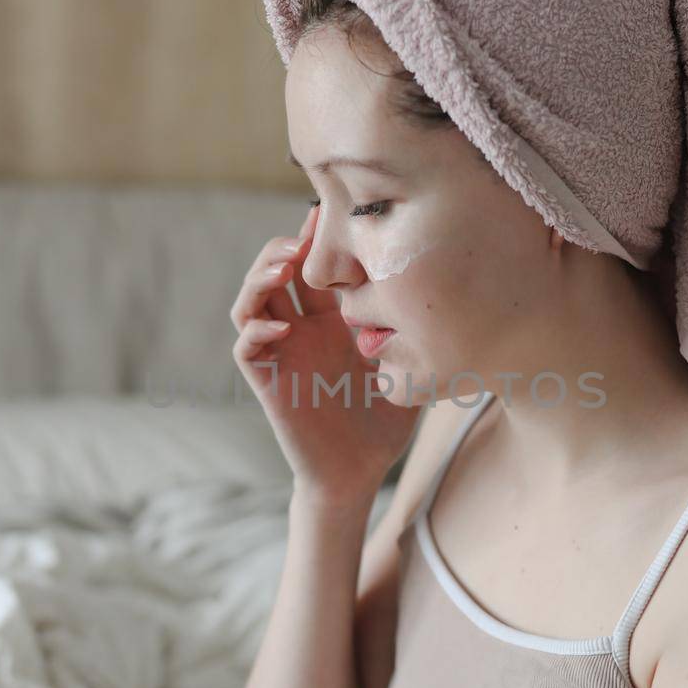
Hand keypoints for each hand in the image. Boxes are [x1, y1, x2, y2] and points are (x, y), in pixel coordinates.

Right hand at [230, 203, 420, 500]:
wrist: (358, 473)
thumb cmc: (384, 421)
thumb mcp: (407, 364)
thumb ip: (413, 329)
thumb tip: (441, 287)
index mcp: (330, 320)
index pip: (313, 266)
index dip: (316, 239)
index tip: (335, 214)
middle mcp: (300, 330)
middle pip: (273, 271)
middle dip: (285, 246)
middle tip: (308, 236)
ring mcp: (280, 353)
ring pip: (250, 301)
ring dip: (260, 277)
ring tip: (286, 266)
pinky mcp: (267, 381)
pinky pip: (246, 347)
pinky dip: (257, 330)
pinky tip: (284, 328)